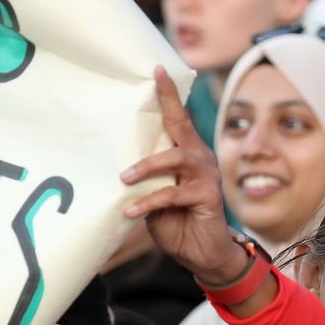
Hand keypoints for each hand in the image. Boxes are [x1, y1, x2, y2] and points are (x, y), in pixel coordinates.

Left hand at [121, 68, 248, 285]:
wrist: (202, 254)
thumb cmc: (176, 222)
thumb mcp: (154, 196)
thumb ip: (145, 179)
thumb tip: (118, 167)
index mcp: (187, 153)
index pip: (177, 119)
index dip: (168, 95)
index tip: (157, 70)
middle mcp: (199, 158)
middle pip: (182, 126)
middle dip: (167, 103)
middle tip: (152, 82)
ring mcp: (205, 176)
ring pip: (175, 159)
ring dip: (147, 166)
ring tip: (125, 178)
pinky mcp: (207, 197)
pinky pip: (172, 195)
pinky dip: (149, 202)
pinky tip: (131, 211)